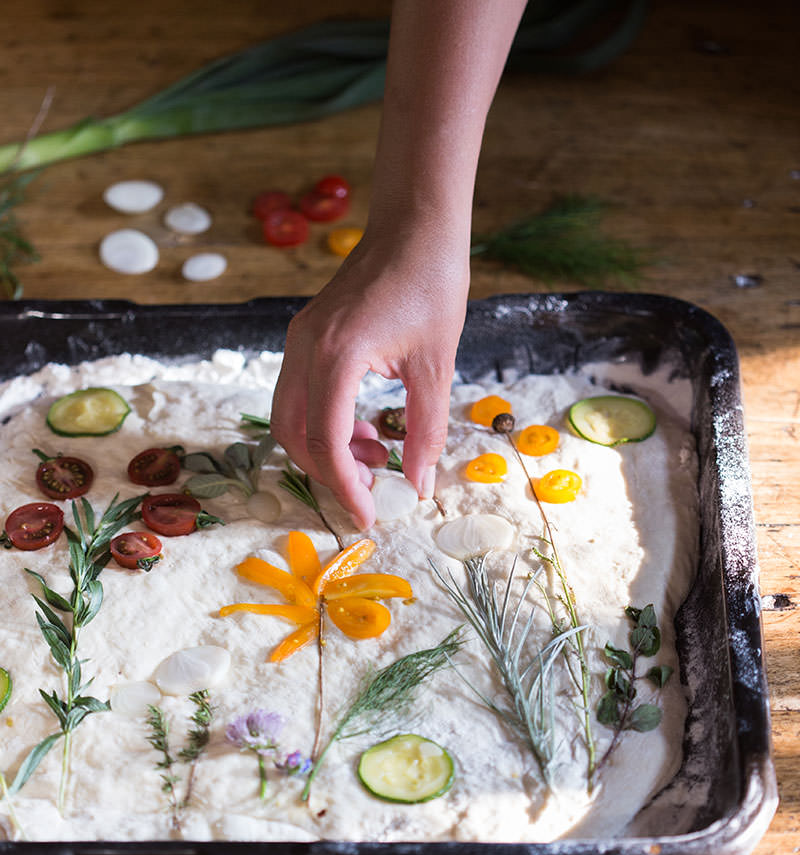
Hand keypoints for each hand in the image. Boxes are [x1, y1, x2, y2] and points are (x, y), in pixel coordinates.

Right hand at [270, 223, 469, 528]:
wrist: (414, 225)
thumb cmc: (432, 284)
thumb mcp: (437, 366)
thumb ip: (426, 431)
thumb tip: (420, 485)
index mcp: (336, 354)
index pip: (325, 440)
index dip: (344, 487)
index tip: (369, 517)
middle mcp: (305, 347)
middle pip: (295, 435)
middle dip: (329, 473)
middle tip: (372, 492)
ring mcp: (299, 340)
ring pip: (291, 418)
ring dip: (328, 449)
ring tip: (379, 457)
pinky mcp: (305, 336)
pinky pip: (301, 395)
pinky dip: (326, 423)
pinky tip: (368, 429)